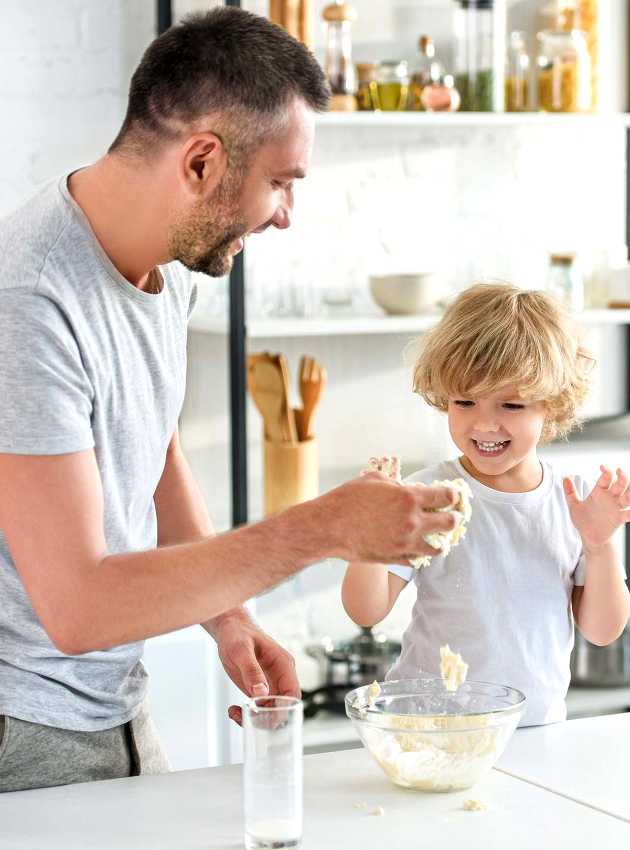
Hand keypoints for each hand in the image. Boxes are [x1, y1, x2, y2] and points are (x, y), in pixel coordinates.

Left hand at [204, 609, 299, 725]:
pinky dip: (248, 713)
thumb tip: (261, 693)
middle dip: (268, 717)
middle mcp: (281, 676)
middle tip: (247, 717)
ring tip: (235, 713)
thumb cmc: (238, 634)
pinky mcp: (259, 689)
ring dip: (256, 718)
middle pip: (284, 706)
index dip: (284, 708)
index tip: (267, 716)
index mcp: (283, 664)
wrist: (230, 629)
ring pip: (272, 711)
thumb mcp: (242, 650)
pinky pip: (260, 708)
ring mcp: (271, 684)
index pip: (293, 693)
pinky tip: (233, 710)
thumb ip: (252, 671)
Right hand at [320, 472, 459, 564]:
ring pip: (438, 547)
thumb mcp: (374, 479)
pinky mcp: (396, 558)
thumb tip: (408, 489)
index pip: (446, 496)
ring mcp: (405, 543)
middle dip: (454, 518)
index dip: (454, 495)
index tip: (453, 496)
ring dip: (441, 540)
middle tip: (452, 516)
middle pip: (450, 523)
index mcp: (409, 498)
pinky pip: (418, 559)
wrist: (329, 526)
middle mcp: (412, 521)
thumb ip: (397, 484)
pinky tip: (416, 546)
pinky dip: (420, 552)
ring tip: (438, 537)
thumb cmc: (348, 499)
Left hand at [564, 466, 629, 552]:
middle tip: (619, 470)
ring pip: (628, 497)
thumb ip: (570, 492)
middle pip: (620, 484)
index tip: (602, 467)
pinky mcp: (619, 519)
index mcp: (599, 492)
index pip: (606, 478)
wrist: (589, 537)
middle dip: (622, 477)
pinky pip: (628, 514)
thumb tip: (564, 477)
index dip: (606, 471)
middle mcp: (610, 498)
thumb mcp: (574, 505)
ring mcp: (616, 508)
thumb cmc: (583, 520)